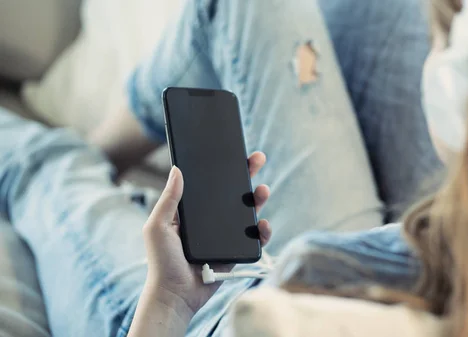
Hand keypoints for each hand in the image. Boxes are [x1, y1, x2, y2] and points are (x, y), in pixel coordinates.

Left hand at [142, 152, 271, 318]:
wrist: (176, 296)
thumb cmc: (161, 263)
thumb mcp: (157, 227)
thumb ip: (168, 200)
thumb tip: (177, 170)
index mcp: (193, 211)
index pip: (212, 184)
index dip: (224, 168)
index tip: (234, 152)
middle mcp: (211, 220)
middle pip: (234, 193)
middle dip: (247, 175)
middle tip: (257, 159)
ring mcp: (226, 235)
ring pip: (248, 212)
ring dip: (258, 199)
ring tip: (262, 191)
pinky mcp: (237, 252)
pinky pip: (255, 238)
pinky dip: (263, 231)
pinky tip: (263, 225)